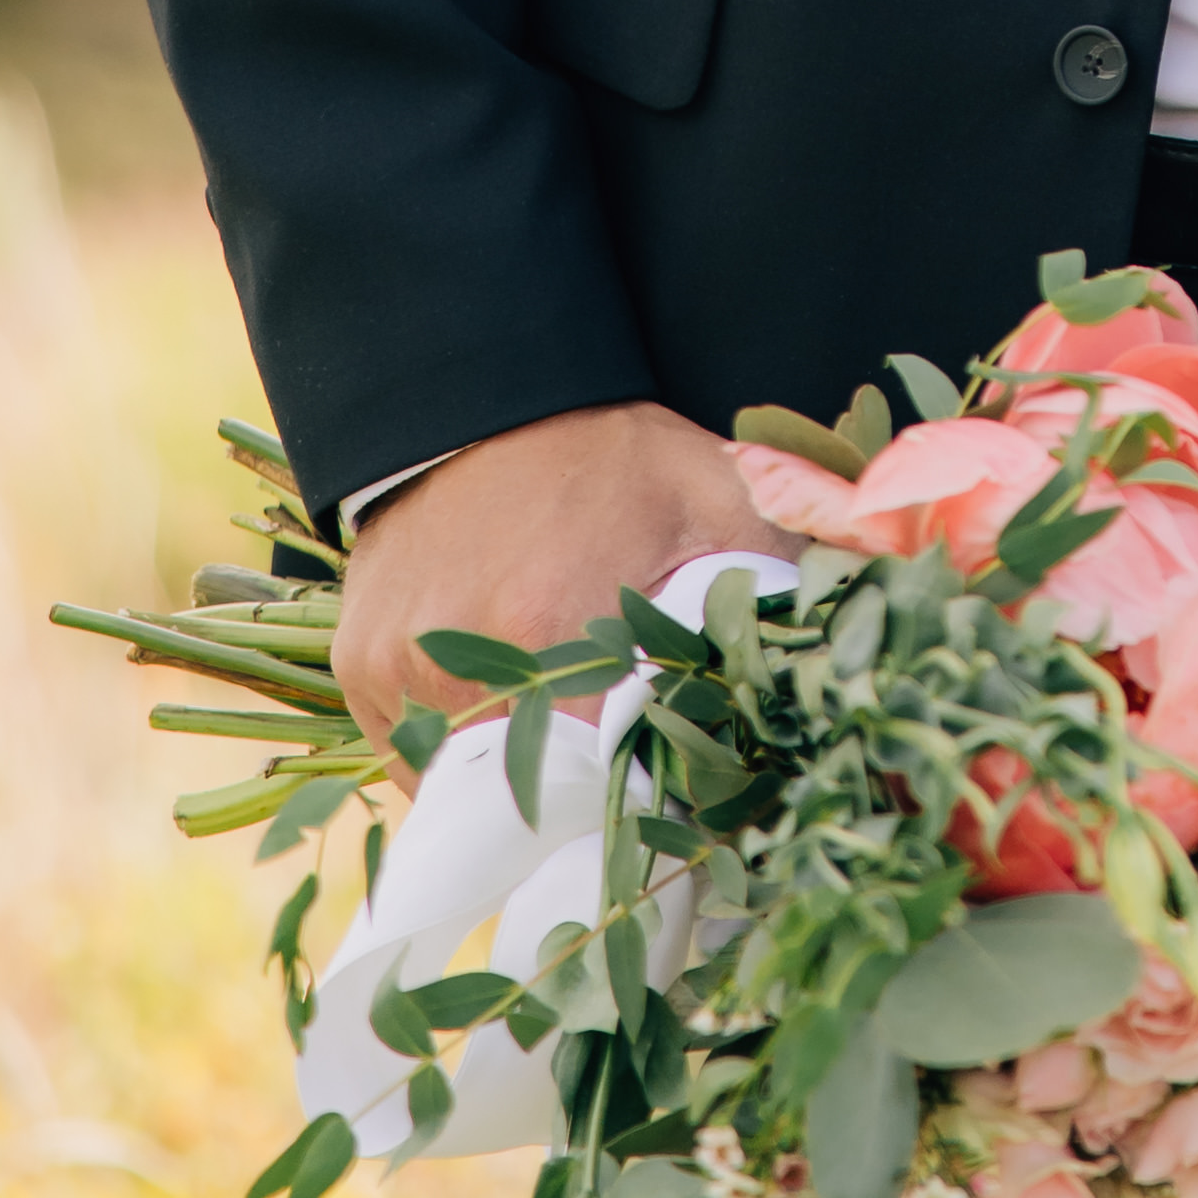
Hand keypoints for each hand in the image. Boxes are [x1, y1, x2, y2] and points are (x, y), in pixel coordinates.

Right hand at [333, 399, 760, 775]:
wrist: (484, 396)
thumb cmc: (612, 454)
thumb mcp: (717, 495)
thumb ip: (777, 578)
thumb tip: (836, 655)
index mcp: (551, 627)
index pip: (595, 788)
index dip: (637, 801)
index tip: (669, 790)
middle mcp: (458, 663)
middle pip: (526, 799)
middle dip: (577, 796)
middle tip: (620, 761)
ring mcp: (397, 671)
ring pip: (464, 784)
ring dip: (512, 772)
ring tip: (555, 713)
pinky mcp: (360, 669)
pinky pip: (413, 753)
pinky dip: (457, 744)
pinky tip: (499, 688)